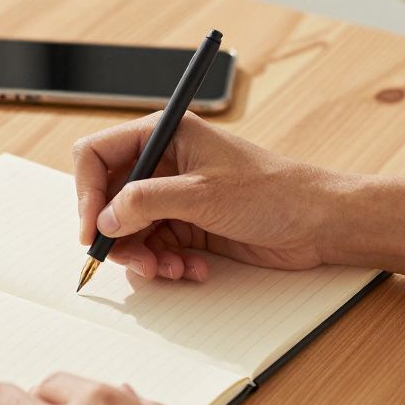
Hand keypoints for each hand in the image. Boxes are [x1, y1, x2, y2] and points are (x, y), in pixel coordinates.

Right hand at [72, 112, 349, 280]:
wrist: (318, 223)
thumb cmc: (273, 192)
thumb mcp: (203, 194)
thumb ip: (146, 203)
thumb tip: (105, 218)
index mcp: (164, 135)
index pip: (97, 155)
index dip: (86, 192)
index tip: (91, 229)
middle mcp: (163, 163)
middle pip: (107, 199)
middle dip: (116, 235)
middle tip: (134, 260)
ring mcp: (173, 196)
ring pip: (128, 231)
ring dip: (143, 257)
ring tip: (169, 269)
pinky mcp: (187, 225)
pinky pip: (154, 248)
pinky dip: (165, 264)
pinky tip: (190, 269)